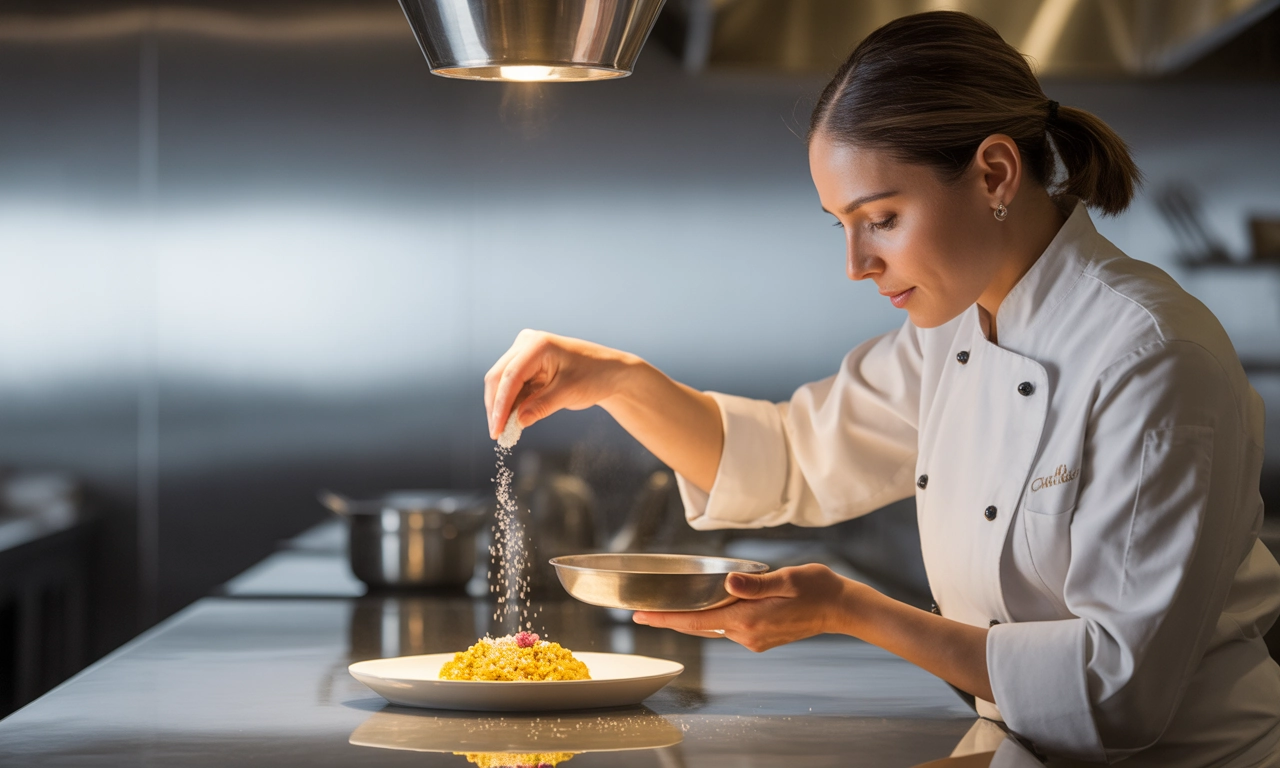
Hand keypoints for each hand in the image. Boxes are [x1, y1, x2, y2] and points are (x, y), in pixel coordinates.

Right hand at [483, 330, 634, 439]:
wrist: (611, 372)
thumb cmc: (595, 376)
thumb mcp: (569, 393)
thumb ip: (541, 406)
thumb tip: (517, 422)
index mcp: (538, 344)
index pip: (510, 376)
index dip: (500, 404)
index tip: (497, 429)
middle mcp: (526, 344)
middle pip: (499, 377)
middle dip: (496, 407)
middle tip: (497, 434)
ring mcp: (525, 354)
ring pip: (502, 383)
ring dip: (502, 407)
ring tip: (503, 432)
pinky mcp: (527, 366)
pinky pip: (513, 387)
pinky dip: (511, 405)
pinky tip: (511, 422)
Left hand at [632, 564, 853, 651]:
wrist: (841, 609)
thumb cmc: (817, 588)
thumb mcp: (788, 578)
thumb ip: (756, 583)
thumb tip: (728, 582)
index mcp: (748, 619)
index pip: (696, 621)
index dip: (665, 618)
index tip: (640, 616)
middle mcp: (747, 634)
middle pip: (698, 627)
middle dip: (669, 620)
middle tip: (640, 614)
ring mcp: (753, 639)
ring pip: (712, 628)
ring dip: (689, 620)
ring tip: (665, 610)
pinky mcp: (760, 638)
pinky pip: (727, 629)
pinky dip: (711, 620)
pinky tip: (705, 609)